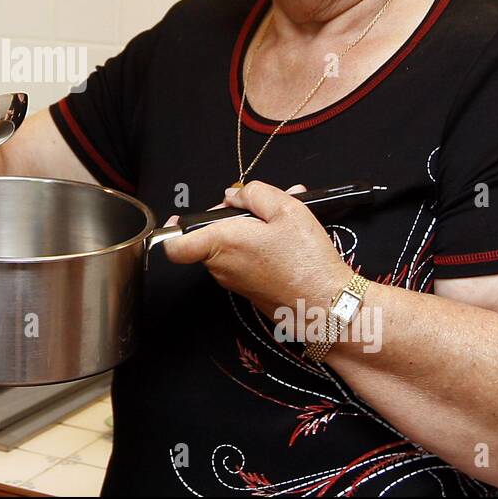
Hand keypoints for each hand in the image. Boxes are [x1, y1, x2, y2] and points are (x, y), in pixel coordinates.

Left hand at [160, 182, 349, 311]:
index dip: (171, 232)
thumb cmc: (306, 260)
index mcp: (221, 243)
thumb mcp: (286, 208)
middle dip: (231, 218)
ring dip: (249, 232)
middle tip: (262, 209)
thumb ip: (254, 193)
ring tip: (282, 224)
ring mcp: (233, 282)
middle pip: (208, 237)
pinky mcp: (248, 291)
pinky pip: (244, 262)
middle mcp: (221, 267)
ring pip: (229, 249)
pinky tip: (285, 241)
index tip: (177, 221)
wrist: (326, 305)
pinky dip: (259, 248)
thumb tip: (233, 194)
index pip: (175, 246)